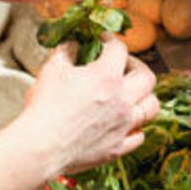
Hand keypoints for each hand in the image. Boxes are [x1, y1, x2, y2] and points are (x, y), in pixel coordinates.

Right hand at [21, 40, 160, 175]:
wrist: (39, 148)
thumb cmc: (43, 108)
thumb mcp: (52, 69)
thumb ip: (66, 51)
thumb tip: (73, 45)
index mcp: (107, 76)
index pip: (119, 49)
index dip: (110, 41)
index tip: (103, 42)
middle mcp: (122, 100)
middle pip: (147, 77)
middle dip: (136, 66)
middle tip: (123, 66)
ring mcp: (123, 125)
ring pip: (151, 106)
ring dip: (143, 96)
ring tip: (130, 94)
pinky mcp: (118, 148)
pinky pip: (139, 136)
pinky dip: (135, 127)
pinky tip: (124, 122)